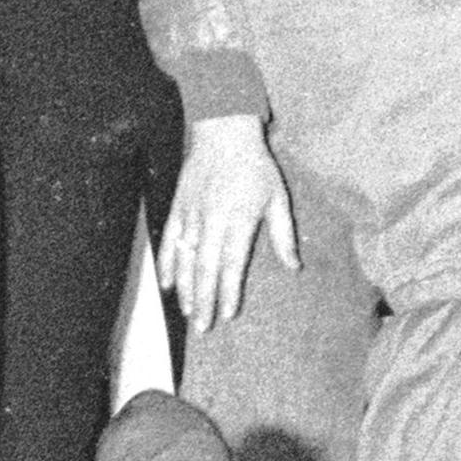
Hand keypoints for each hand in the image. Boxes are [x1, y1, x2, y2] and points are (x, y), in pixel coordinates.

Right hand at [162, 113, 295, 330]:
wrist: (223, 133)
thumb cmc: (255, 167)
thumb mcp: (278, 198)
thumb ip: (283, 235)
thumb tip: (294, 267)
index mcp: (239, 219)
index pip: (232, 263)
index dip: (229, 290)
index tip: (228, 313)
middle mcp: (212, 220)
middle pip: (205, 268)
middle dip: (204, 300)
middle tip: (204, 327)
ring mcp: (191, 215)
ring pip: (184, 259)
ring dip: (185, 288)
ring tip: (188, 313)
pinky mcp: (178, 208)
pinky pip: (168, 240)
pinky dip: (166, 263)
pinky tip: (166, 284)